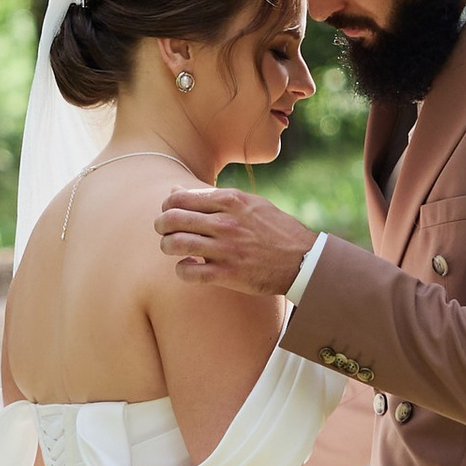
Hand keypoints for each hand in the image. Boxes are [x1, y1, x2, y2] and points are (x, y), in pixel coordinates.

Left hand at [157, 183, 316, 295]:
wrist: (303, 260)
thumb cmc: (275, 229)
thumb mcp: (249, 203)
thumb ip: (213, 197)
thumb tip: (176, 191)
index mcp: (231, 200)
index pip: (180, 198)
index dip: (167, 205)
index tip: (169, 212)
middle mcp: (225, 223)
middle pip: (173, 219)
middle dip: (161, 225)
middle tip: (164, 231)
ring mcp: (226, 249)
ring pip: (176, 244)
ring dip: (167, 246)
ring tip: (172, 248)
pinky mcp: (228, 274)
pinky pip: (189, 272)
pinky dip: (181, 269)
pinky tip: (187, 267)